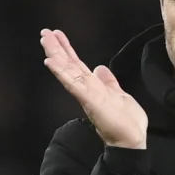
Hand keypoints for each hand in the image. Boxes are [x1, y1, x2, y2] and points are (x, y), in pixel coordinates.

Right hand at [40, 29, 147, 149]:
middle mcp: (86, 90)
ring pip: (68, 71)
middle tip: (44, 33)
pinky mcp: (90, 101)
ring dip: (56, 55)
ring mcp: (86, 95)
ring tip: (45, 41)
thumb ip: (108, 82)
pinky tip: (51, 62)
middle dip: (56, 48)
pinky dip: (61, 73)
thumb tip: (99, 67)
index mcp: (93, 87)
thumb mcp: (119, 95)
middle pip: (69, 65)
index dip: (67, 50)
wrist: (131, 141)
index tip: (58, 35)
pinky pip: (73, 85)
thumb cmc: (126, 122)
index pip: (77, 65)